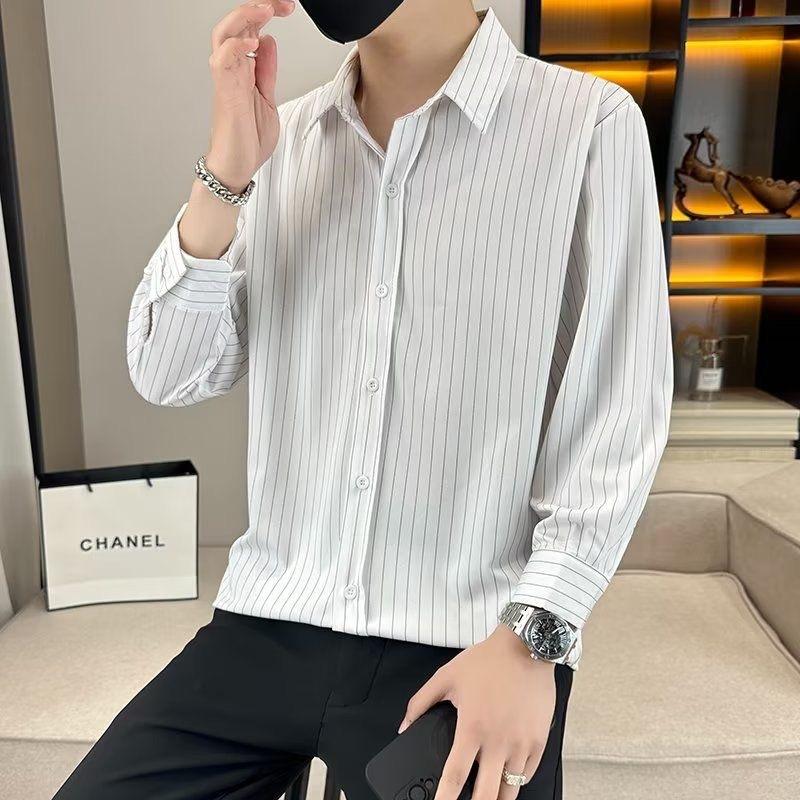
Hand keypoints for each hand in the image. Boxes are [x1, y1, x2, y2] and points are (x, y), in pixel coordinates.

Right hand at [206, 1, 295, 191]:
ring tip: (266, 9)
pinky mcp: (225, 93)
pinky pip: (222, 61)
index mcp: (244, 69)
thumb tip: (268, 42)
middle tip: (282, 2)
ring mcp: (227, 79)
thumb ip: (266, 70)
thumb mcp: (268, 98)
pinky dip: (235, 47)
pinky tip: (252, 42)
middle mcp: (232, 69)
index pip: (251, 28)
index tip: (287, 7)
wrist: (238, 167)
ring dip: (244, 17)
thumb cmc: (248, 139)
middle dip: (258, 7)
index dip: (266, 12)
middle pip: (237, 24)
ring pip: (224, 34)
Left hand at [399, 625, 555, 799]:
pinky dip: (516, 781)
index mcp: (472, 728)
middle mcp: (497, 741)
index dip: (444, 799)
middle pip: (486, 795)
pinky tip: (507, 776)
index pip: (454, 777)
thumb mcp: (446, 676)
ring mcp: (521, 744)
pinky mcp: (539, 741)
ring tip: (487, 795)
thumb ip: (420, 703)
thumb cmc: (488, 661)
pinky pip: (528, 774)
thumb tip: (404, 726)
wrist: (526, 647)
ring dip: (497, 797)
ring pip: (510, 791)